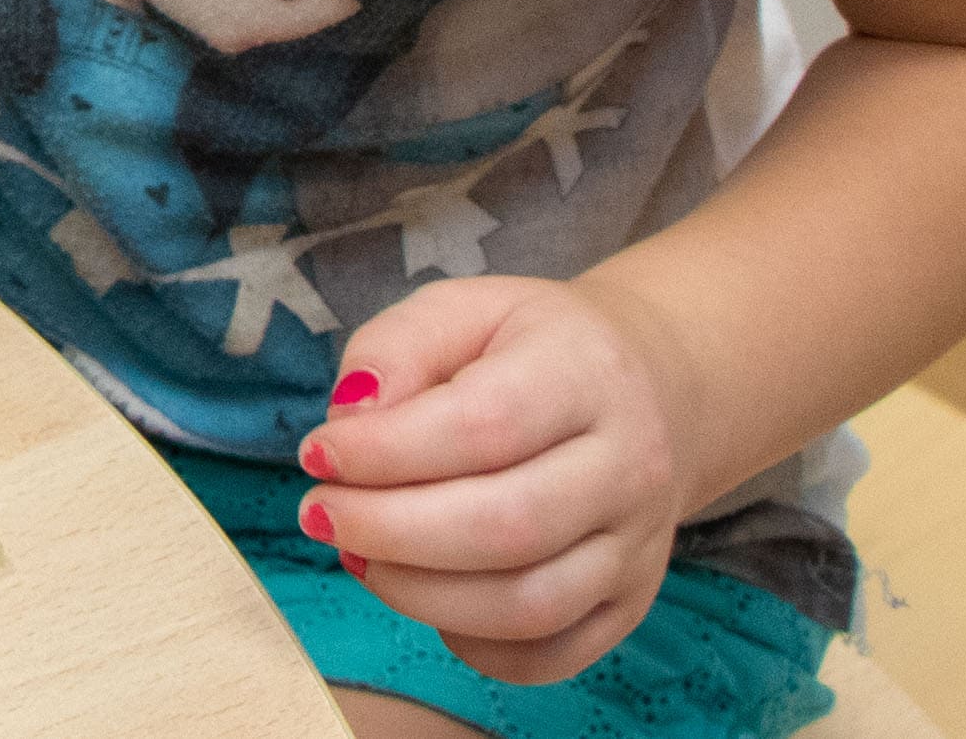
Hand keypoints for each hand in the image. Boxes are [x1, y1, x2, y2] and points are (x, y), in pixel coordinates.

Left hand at [299, 274, 697, 684]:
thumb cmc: (532, 348)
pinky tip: (426, 595)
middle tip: (321, 513)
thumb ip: (397, 348)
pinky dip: (474, 645)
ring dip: (418, 593)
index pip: (484, 426)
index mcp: (587, 374)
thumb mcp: (464, 308)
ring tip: (359, 554)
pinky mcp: (629, 605)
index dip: (386, 452)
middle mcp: (630, 466)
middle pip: (505, 528)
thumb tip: (350, 417)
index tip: (318, 454)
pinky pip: (548, 656)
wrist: (647, 389)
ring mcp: (638, 547)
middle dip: (390, 530)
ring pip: (527, 605)